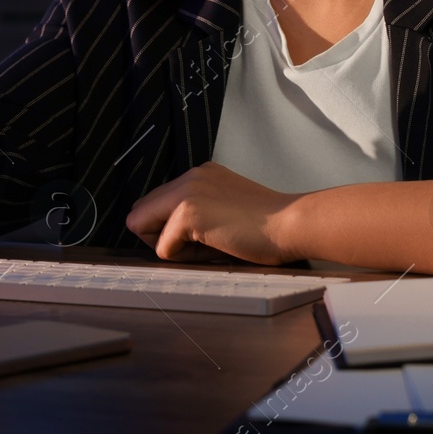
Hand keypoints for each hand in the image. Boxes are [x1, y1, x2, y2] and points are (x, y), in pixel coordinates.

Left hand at [125, 162, 301, 264]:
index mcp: (200, 175)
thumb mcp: (226, 211)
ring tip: (209, 245)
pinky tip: (215, 247)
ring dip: (169, 246)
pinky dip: (183, 257)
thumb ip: (197, 215)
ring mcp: (187, 192)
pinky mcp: (187, 212)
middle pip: (140, 212)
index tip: (201, 237)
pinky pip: (162, 248)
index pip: (156, 202)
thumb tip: (165, 239)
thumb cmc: (269, 227)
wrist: (292, 224)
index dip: (168, 229)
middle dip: (159, 236)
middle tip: (198, 246)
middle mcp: (190, 177)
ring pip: (142, 226)